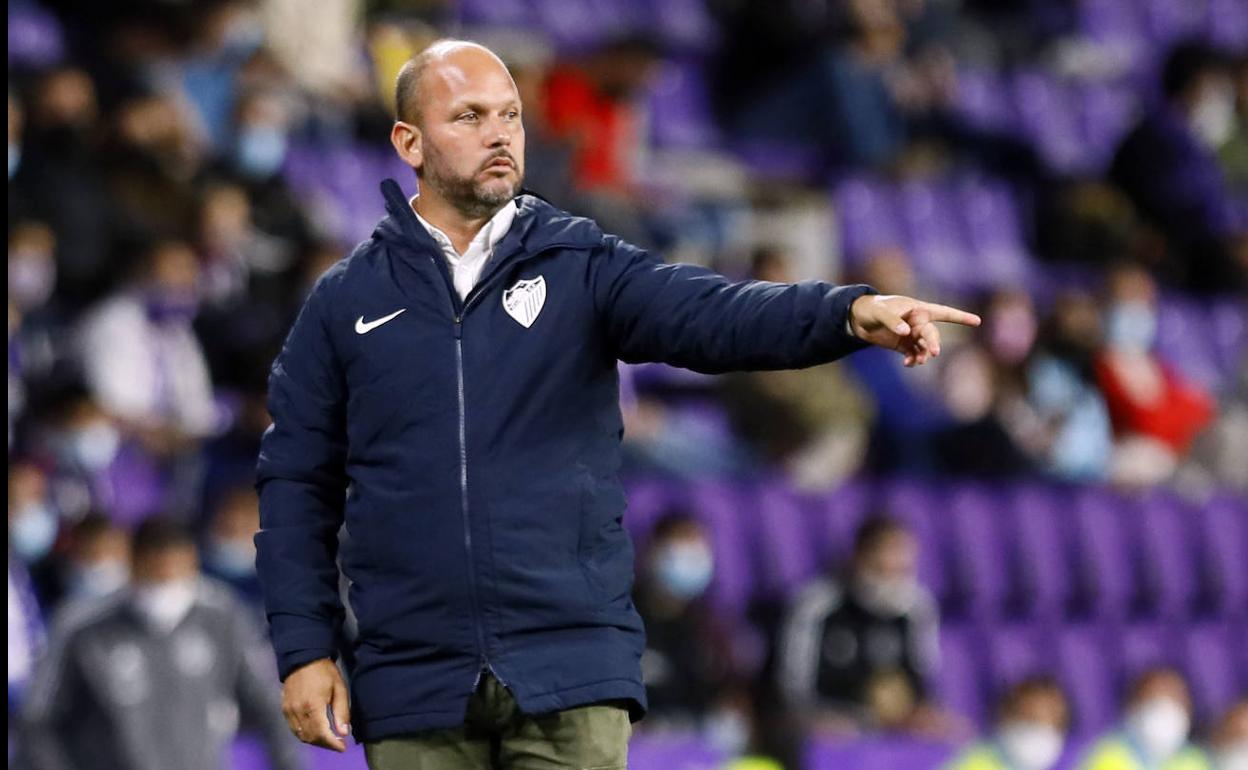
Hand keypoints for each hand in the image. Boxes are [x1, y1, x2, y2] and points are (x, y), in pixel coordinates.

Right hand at [281, 658, 350, 751]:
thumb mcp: (339, 688)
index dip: (333, 744)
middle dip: (325, 744)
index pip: (322, 734)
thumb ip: (341, 712)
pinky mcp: (284, 709)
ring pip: (301, 735)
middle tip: (338, 743)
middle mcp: (298, 711)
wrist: (304, 657)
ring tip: (328, 738)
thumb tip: (344, 733)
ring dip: (315, 740)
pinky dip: (305, 734)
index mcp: (313, 706)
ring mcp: (289, 711)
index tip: (343, 747)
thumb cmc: (325, 671)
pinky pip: (294, 729)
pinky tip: (315, 731)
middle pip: (311, 737)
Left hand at [849, 294, 981, 366]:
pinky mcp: (904, 345)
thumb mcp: (880, 312)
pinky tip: (908, 364)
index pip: (943, 312)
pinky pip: (915, 354)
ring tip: (917, 361)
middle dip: (933, 343)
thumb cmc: (871, 309)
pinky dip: (914, 360)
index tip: (977, 322)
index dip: (960, 317)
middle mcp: (918, 322)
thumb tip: (906, 333)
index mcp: (918, 309)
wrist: (857, 319)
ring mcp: (912, 334)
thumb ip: (893, 321)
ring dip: (924, 355)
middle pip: (932, 334)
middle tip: (933, 353)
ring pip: (925, 347)